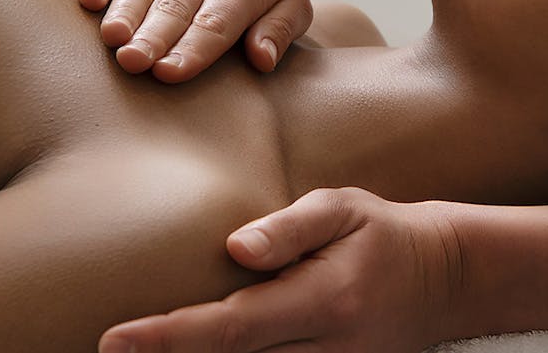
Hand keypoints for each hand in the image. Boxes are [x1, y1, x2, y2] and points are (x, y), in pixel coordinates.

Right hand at [78, 0, 313, 81]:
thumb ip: (281, 28)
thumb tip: (263, 59)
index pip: (214, 23)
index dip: (191, 49)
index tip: (169, 73)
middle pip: (174, 7)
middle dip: (153, 36)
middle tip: (134, 62)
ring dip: (125, 11)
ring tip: (111, 37)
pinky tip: (87, 0)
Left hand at [97, 188, 465, 352]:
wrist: (441, 279)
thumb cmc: (382, 233)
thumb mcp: (344, 209)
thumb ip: (290, 227)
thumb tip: (235, 248)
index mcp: (324, 302)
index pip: (232, 329)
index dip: (169, 339)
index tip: (114, 341)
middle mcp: (324, 351)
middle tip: (106, 352)